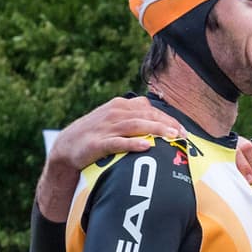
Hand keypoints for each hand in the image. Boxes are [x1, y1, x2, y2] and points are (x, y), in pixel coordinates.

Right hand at [37, 96, 181, 219]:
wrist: (67, 146)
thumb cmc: (97, 134)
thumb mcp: (115, 119)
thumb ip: (135, 117)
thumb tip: (162, 121)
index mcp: (120, 105)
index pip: (149, 109)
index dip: (168, 119)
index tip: (183, 130)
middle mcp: (114, 113)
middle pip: (146, 116)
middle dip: (166, 124)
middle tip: (183, 135)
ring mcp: (105, 127)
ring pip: (135, 126)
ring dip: (155, 130)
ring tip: (171, 136)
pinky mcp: (98, 143)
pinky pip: (118, 142)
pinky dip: (133, 143)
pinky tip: (147, 146)